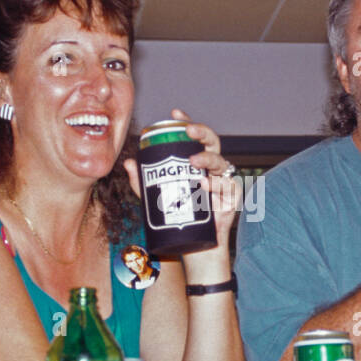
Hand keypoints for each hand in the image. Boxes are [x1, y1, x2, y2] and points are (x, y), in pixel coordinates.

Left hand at [124, 108, 240, 250]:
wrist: (194, 247)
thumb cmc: (178, 217)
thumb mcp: (155, 199)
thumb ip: (142, 182)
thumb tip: (128, 163)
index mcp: (197, 163)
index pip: (194, 138)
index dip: (187, 122)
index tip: (175, 113)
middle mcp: (212, 169)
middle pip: (213, 143)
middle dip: (202, 132)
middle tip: (188, 131)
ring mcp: (224, 183)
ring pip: (222, 163)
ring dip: (209, 160)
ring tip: (194, 162)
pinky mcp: (232, 199)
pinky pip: (228, 187)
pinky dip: (217, 185)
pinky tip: (206, 185)